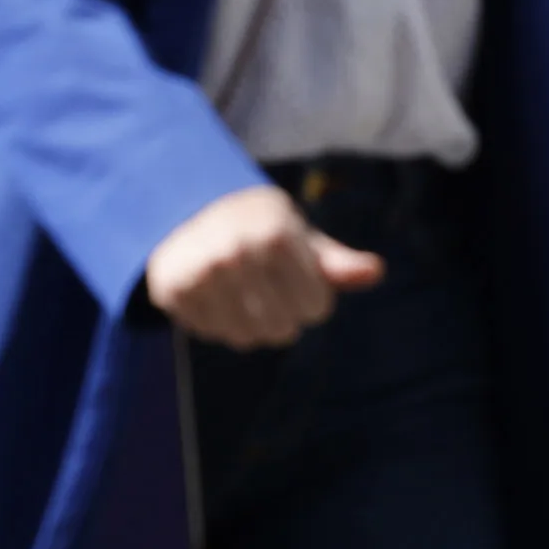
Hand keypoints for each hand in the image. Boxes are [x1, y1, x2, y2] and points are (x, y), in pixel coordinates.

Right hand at [143, 183, 382, 348]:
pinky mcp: (173, 291)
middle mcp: (236, 253)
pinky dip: (223, 324)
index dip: (313, 298)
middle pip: (283, 329)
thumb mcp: (302, 236)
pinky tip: (219, 295)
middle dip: (285, 315)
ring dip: (255, 325)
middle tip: (272, 288)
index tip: (299, 278)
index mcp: (276, 235)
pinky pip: (215, 334)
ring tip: (246, 294)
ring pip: (248, 338)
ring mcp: (201, 273)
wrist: (188, 210)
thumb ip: (338, 262)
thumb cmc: (262, 227)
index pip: (316, 308)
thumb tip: (376, 272)